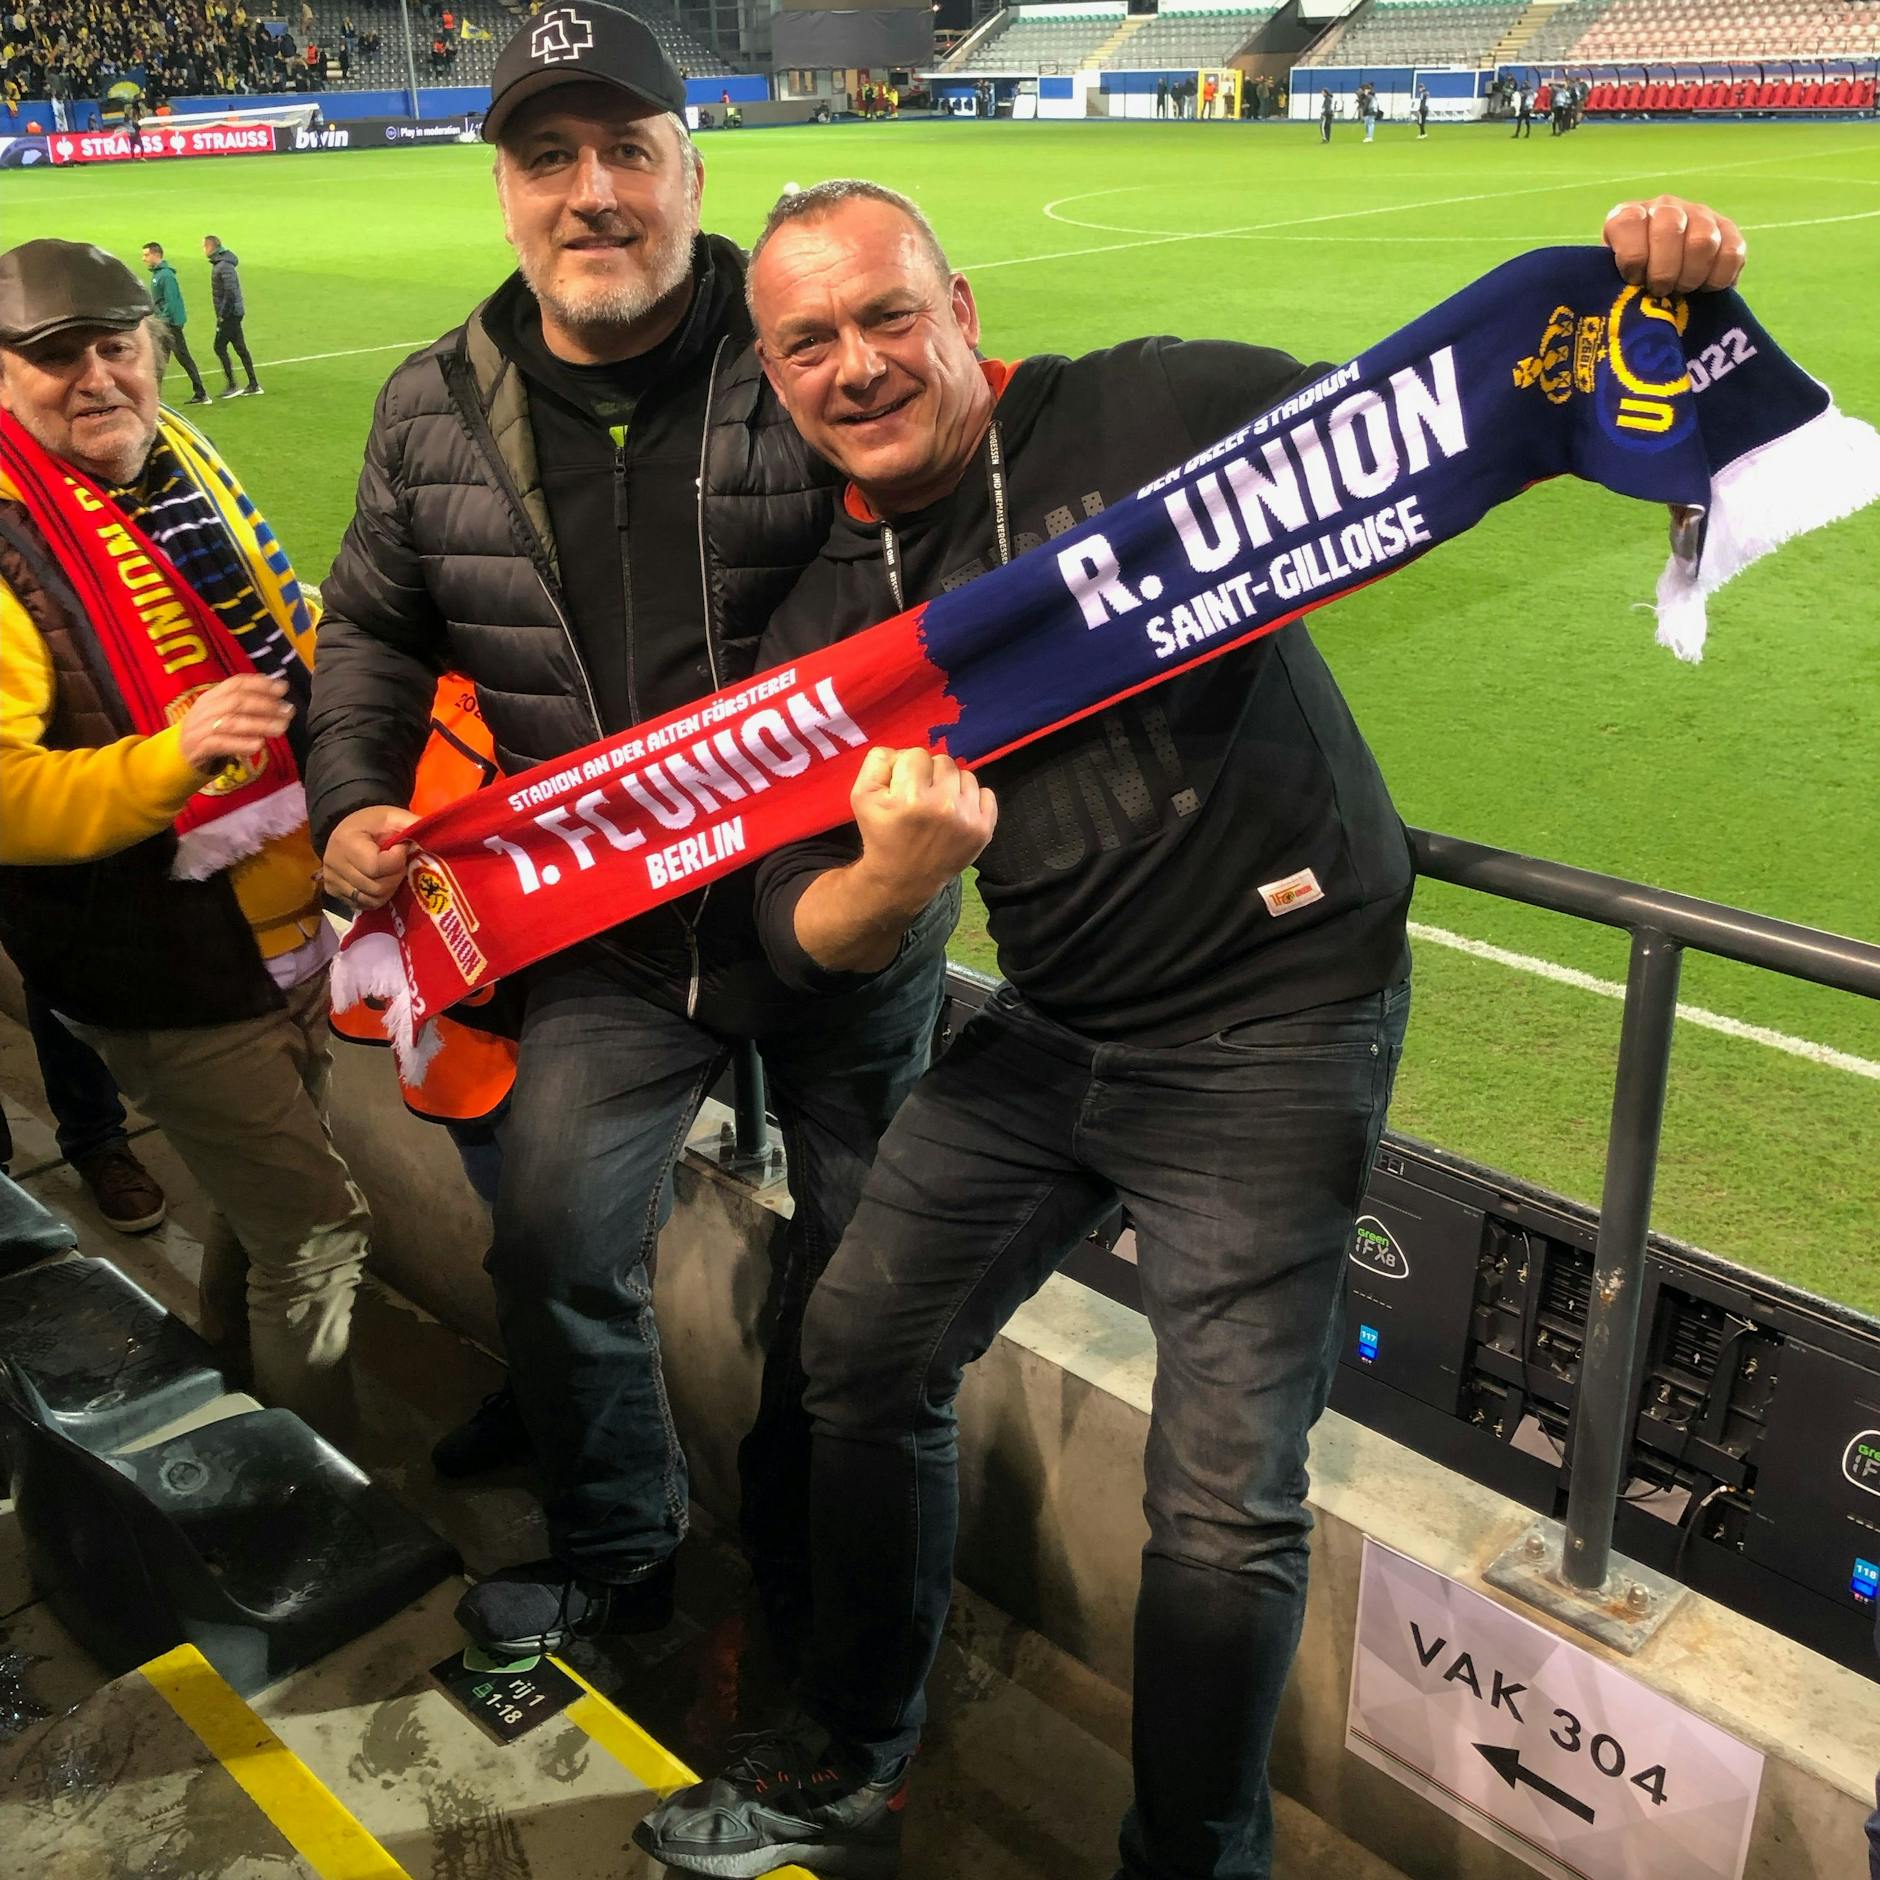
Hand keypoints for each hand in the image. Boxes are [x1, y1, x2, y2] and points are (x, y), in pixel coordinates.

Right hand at [178, 674, 291, 772]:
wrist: (177, 754)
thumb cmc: (207, 731)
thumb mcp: (220, 713)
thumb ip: (243, 705)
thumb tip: (277, 697)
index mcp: (211, 696)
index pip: (236, 683)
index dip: (260, 683)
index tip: (283, 687)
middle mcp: (206, 709)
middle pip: (237, 701)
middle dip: (265, 704)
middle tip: (288, 711)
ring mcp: (201, 728)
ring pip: (232, 722)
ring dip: (260, 724)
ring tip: (281, 728)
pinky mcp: (199, 747)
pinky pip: (221, 744)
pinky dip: (241, 744)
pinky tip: (259, 745)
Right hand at [322, 804, 418, 910]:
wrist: (347, 829)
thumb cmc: (372, 822)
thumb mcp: (392, 816)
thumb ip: (412, 824)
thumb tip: (437, 836)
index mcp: (346, 843)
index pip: (377, 867)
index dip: (396, 861)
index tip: (401, 849)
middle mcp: (333, 865)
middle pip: (376, 887)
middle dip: (395, 876)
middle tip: (398, 863)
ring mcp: (332, 881)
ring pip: (371, 900)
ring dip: (388, 889)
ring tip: (389, 872)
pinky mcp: (333, 892)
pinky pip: (363, 905)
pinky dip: (377, 897)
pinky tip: (379, 881)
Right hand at [851, 747, 996, 911]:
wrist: (902, 878)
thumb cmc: (880, 833)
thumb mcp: (861, 795)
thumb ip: (877, 761)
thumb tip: (903, 752)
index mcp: (911, 797)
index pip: (915, 754)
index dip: (905, 769)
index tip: (900, 790)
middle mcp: (943, 805)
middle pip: (943, 761)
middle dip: (929, 775)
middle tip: (920, 797)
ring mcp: (968, 819)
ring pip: (965, 775)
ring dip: (951, 785)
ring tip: (938, 806)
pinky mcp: (984, 830)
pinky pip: (987, 793)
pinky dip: (972, 799)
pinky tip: (956, 813)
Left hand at [1603, 195, 1745, 296]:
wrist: (1663, 286)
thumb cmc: (1627, 288)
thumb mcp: (1608, 282)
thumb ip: (1606, 284)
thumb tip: (1605, 310)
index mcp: (1627, 216)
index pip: (1628, 223)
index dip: (1632, 258)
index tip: (1633, 280)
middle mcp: (1664, 207)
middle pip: (1670, 230)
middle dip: (1664, 271)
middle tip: (1661, 291)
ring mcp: (1698, 215)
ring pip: (1703, 241)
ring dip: (1691, 276)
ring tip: (1682, 290)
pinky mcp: (1728, 230)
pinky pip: (1732, 252)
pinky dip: (1719, 277)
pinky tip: (1705, 288)